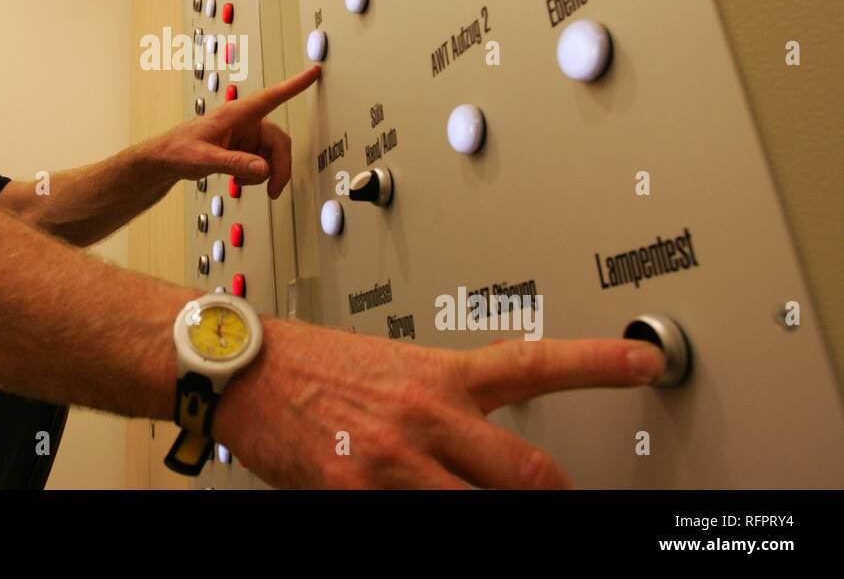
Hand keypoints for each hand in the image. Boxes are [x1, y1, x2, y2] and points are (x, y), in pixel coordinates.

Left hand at [151, 65, 320, 197]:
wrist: (168, 160)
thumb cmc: (180, 149)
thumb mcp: (204, 158)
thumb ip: (234, 163)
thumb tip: (263, 169)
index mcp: (238, 114)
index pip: (272, 96)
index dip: (295, 85)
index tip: (314, 72)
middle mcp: (247, 123)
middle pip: (279, 142)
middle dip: (279, 167)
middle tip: (275, 189)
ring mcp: (248, 137)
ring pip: (273, 156)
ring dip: (264, 174)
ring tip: (241, 181)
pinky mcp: (245, 150)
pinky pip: (264, 164)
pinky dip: (256, 175)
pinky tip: (239, 178)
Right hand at [213, 318, 667, 487]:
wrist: (243, 370)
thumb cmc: (310, 363)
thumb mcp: (389, 365)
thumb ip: (442, 396)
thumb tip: (486, 425)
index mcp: (437, 374)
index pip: (532, 362)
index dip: (599, 361)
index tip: (645, 360)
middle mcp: (427, 415)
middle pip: (528, 472)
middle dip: (559, 499)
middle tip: (575, 504)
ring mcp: (395, 463)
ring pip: (483, 511)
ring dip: (501, 518)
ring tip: (502, 514)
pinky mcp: (356, 497)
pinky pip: (414, 528)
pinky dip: (428, 528)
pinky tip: (414, 511)